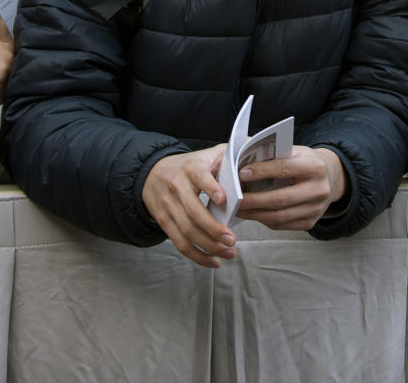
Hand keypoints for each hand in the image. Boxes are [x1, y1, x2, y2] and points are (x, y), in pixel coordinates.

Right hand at [141, 144, 236, 267]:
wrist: (153, 172)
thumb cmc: (190, 165)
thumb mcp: (209, 154)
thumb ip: (231, 152)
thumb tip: (255, 145)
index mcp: (191, 168)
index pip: (200, 177)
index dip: (211, 188)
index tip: (224, 199)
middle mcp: (177, 187)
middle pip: (194, 212)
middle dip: (214, 229)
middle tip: (232, 240)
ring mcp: (168, 206)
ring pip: (187, 231)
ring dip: (209, 246)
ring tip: (229, 252)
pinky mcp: (164, 222)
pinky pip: (180, 243)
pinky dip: (197, 256)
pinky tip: (214, 261)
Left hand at [236, 146, 345, 229]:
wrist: (330, 178)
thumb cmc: (305, 162)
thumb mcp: (295, 152)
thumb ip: (274, 155)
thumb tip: (243, 160)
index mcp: (315, 167)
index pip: (284, 169)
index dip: (261, 171)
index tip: (242, 173)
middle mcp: (319, 190)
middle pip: (280, 198)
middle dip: (254, 200)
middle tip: (235, 198)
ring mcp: (316, 209)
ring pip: (279, 216)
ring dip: (255, 214)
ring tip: (239, 208)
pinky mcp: (310, 223)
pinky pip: (282, 225)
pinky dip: (263, 220)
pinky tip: (252, 214)